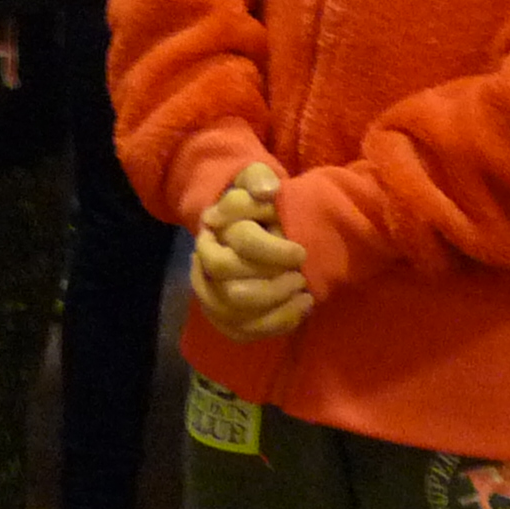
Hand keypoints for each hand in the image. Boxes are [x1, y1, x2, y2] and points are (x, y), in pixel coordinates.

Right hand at [192, 162, 310, 338]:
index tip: (301, 253)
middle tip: (301, 278)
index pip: (238, 247)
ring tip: (305, 297)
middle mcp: (203, 264)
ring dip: (276, 312)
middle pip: (233, 292)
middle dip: (273, 289)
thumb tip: (267, 191)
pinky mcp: (220, 314)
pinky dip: (273, 326)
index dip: (271, 252)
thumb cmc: (254, 198)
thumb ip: (258, 178)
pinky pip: (241, 332)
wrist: (245, 221)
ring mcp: (209, 293)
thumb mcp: (255, 177)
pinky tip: (299, 311)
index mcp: (213, 229)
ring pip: (236, 317)